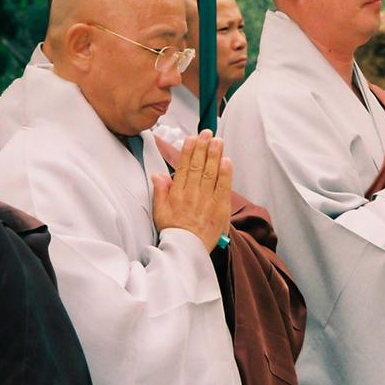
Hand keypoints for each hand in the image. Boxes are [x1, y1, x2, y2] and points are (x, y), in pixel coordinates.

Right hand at [152, 131, 231, 252]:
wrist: (187, 251)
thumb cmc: (173, 231)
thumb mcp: (159, 212)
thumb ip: (160, 192)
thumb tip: (158, 174)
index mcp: (177, 194)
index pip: (184, 167)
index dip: (188, 151)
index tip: (192, 138)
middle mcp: (192, 194)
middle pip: (199, 166)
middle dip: (203, 147)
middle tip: (207, 133)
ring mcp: (206, 201)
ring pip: (211, 173)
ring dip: (215, 155)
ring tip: (218, 141)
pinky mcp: (220, 208)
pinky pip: (223, 187)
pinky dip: (225, 173)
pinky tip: (226, 160)